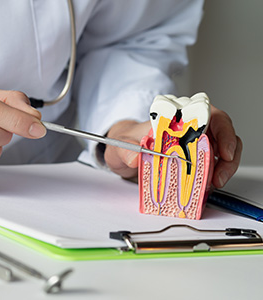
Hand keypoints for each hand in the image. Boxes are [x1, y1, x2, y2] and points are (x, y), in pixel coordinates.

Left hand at [104, 105, 241, 187]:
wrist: (122, 150)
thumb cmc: (126, 141)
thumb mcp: (121, 144)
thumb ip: (126, 150)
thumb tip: (135, 158)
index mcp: (177, 117)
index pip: (210, 115)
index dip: (223, 131)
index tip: (224, 151)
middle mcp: (189, 128)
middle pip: (223, 134)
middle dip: (229, 156)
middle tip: (219, 177)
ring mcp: (193, 143)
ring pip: (222, 151)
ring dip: (222, 169)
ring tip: (213, 184)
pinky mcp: (192, 159)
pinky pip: (210, 167)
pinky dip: (211, 178)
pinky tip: (204, 188)